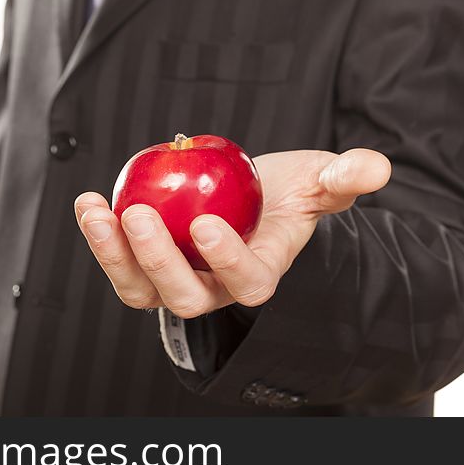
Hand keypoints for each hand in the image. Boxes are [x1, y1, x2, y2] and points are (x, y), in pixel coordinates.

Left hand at [74, 148, 390, 317]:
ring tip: (96, 211)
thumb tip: (374, 168)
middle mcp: (216, 287)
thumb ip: (346, 176)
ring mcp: (179, 279)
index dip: (227, 261)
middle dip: (159, 262)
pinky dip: (101, 237)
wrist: (252, 197)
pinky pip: (121, 263)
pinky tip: (89, 201)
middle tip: (138, 214)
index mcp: (261, 271)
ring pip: (142, 290)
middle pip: (186, 296)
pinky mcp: (148, 265)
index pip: (247, 282)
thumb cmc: (289, 192)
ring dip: (113, 255)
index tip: (207, 224)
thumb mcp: (322, 178)